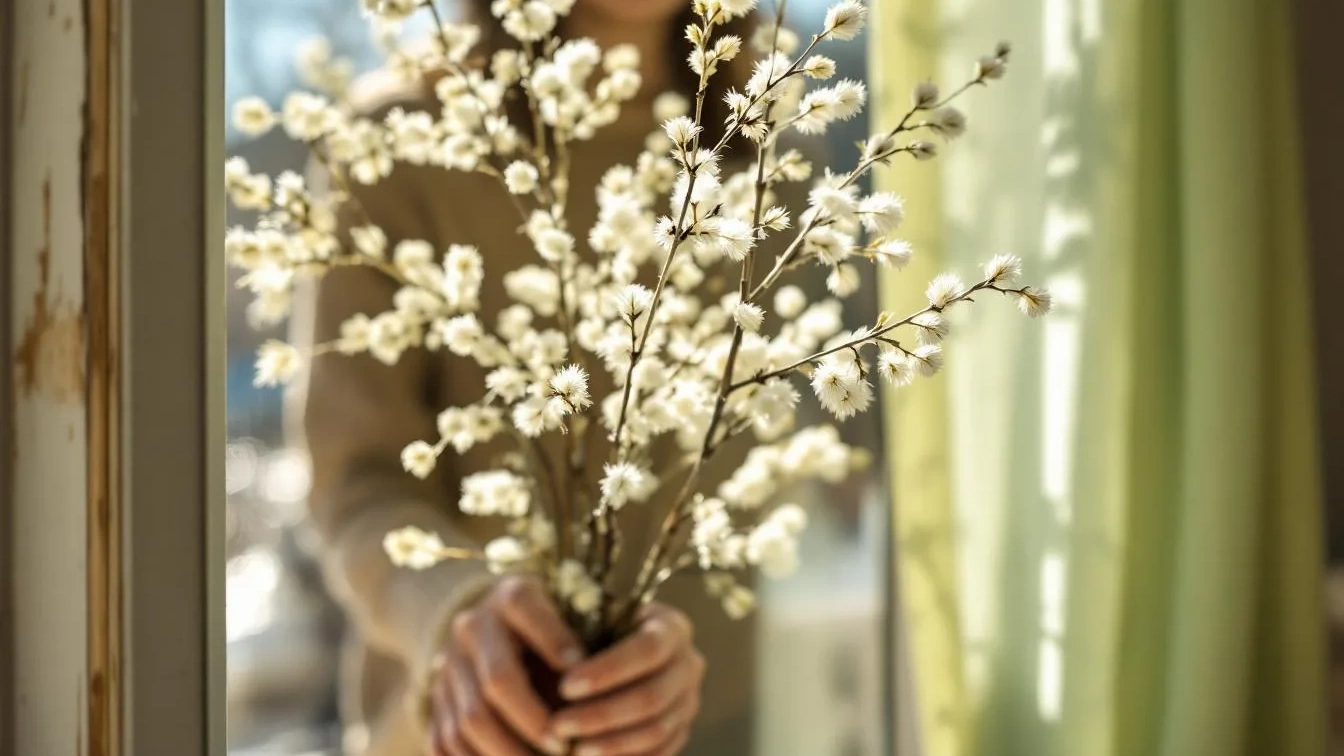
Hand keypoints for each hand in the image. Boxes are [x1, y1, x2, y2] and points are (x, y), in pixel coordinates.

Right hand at [427, 576, 583, 755]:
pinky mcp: (434, 703)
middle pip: (497, 679)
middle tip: (562, 747)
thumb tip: (607, 695)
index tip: (579, 672)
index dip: (553, 638)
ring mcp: (448, 667)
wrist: (486, 630)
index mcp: (510, 597)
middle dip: (533, 720)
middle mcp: (473, 627)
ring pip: (470, 721)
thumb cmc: (551, 632)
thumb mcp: (567, 620)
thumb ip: (582, 651)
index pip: (524, 606)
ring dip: (507, 753)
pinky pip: (446, 743)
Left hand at [549, 604, 703, 755]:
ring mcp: (688, 701)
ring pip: (656, 731)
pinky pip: (660, 753)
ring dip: (612, 744)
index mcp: (671, 627)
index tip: (566, 686)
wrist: (612, 656)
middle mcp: (688, 664)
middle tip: (559, 726)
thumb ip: (578, 640)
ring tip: (573, 749)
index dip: (608, 670)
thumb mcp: (588, 623)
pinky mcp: (681, 731)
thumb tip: (563, 671)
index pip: (648, 649)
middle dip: (602, 715)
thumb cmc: (594, 633)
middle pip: (652, 696)